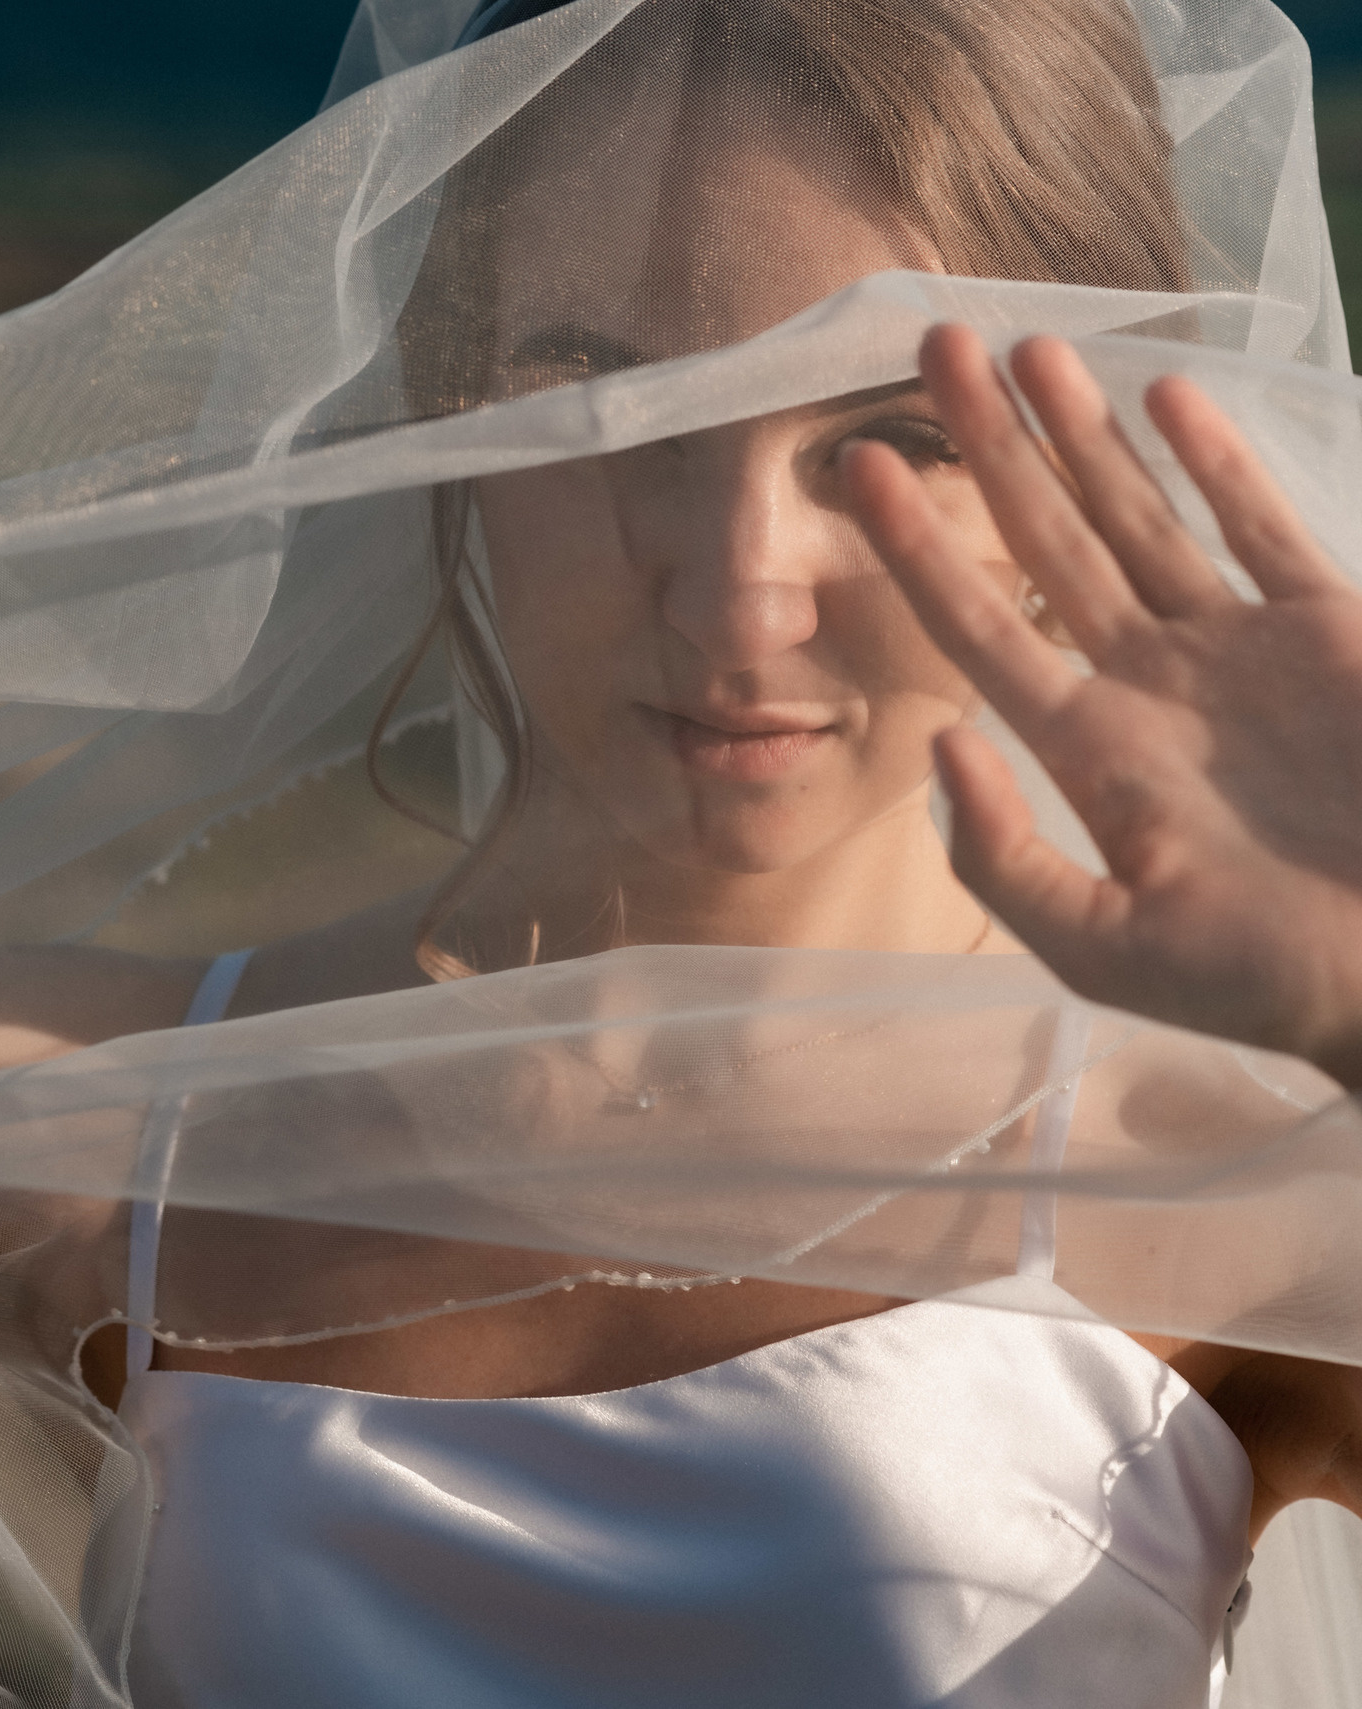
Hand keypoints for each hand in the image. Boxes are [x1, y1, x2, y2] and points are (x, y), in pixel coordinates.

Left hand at [847, 326, 1361, 1085]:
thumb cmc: (1267, 979)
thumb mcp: (1106, 949)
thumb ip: (1003, 859)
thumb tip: (939, 743)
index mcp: (1090, 749)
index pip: (978, 624)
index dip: (917, 544)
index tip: (859, 465)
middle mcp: (1148, 684)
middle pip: (1046, 540)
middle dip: (989, 445)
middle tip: (933, 345)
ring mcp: (1236, 652)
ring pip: (1140, 514)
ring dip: (1084, 432)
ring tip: (1027, 346)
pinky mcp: (1328, 629)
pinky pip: (1260, 529)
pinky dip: (1215, 462)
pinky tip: (1163, 392)